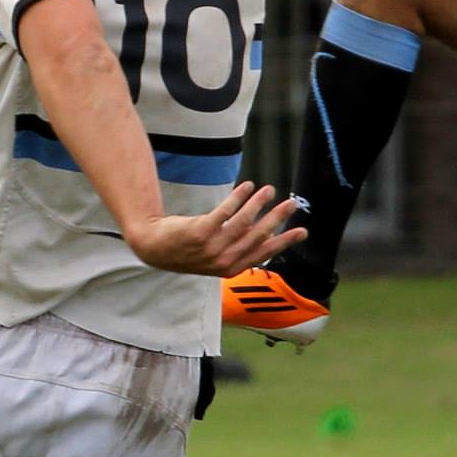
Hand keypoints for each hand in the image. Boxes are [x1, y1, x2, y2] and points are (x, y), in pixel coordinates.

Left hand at [124, 182, 305, 277]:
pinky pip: (224, 211)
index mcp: (230, 269)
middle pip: (257, 236)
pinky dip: (238, 197)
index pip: (263, 253)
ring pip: (243, 222)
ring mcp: (211, 247)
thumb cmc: (188, 250)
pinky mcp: (200, 231)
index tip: (302, 231)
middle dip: (277, 218)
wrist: (154, 247)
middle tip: (291, 204)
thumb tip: (267, 234)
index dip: (284, 241)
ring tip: (269, 189)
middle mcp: (223, 261)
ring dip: (259, 203)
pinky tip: (247, 186)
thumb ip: (239, 248)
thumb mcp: (215, 256)